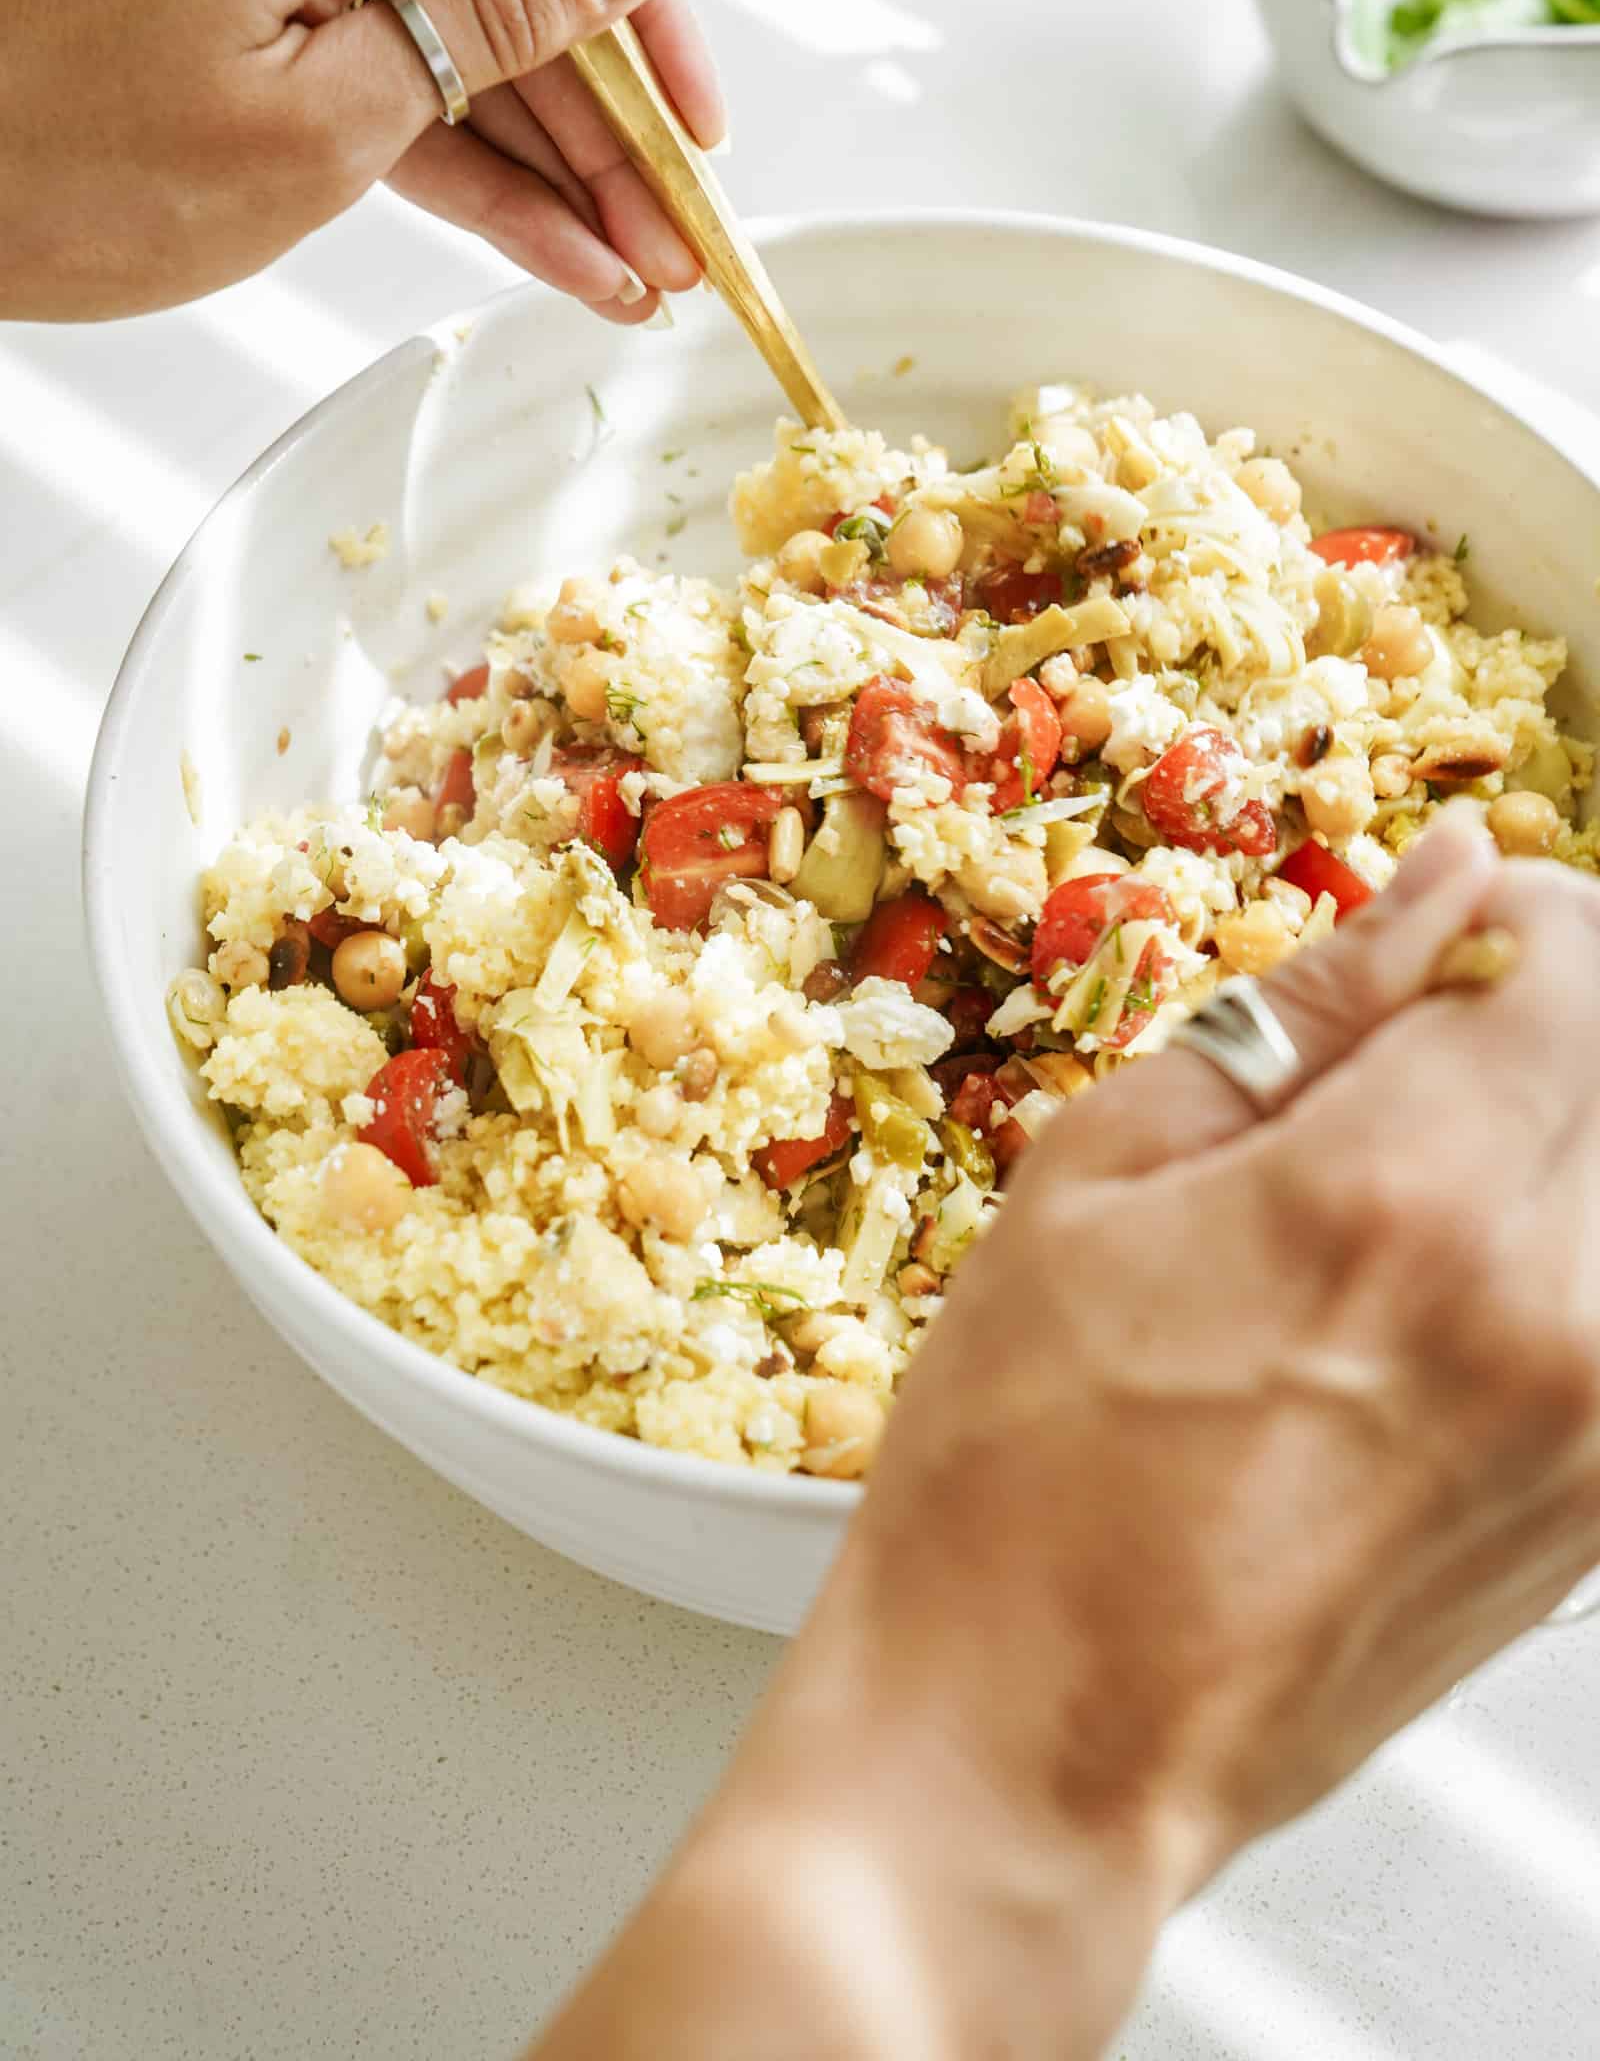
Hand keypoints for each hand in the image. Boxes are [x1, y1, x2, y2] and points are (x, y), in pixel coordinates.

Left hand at [0, 0, 720, 322]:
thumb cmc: (59, 163)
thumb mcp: (328, 123)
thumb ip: (507, 17)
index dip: (652, 38)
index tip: (698, 150)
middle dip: (605, 118)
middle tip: (669, 244)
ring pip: (454, 11)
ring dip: (540, 144)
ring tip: (621, 270)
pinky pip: (376, 30)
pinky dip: (447, 128)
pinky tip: (539, 233)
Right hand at [533, 812, 1599, 2058]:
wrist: (1036, 1745)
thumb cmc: (1019, 1474)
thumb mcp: (1102, 1179)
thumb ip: (1308, 1008)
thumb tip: (1434, 886)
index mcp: (1404, 1197)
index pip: (1574, 952)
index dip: (1500, 915)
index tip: (1433, 943)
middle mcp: (1548, 1312)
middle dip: (1528, 1027)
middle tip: (1395, 1073)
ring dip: (1541, 1150)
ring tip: (1392, 1206)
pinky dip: (1549, 1268)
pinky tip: (1410, 1313)